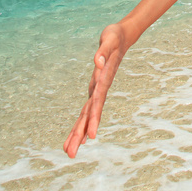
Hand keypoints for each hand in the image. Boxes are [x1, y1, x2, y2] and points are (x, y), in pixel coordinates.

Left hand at [63, 23, 128, 157]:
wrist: (122, 36)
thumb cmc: (115, 37)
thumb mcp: (109, 40)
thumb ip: (103, 51)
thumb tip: (97, 62)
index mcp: (104, 80)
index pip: (97, 103)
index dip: (93, 119)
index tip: (91, 136)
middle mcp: (101, 88)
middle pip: (89, 114)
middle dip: (80, 133)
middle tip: (70, 154)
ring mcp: (98, 89)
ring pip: (87, 114)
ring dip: (78, 133)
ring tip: (69, 151)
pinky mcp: (95, 87)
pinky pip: (87, 108)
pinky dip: (82, 122)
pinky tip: (80, 134)